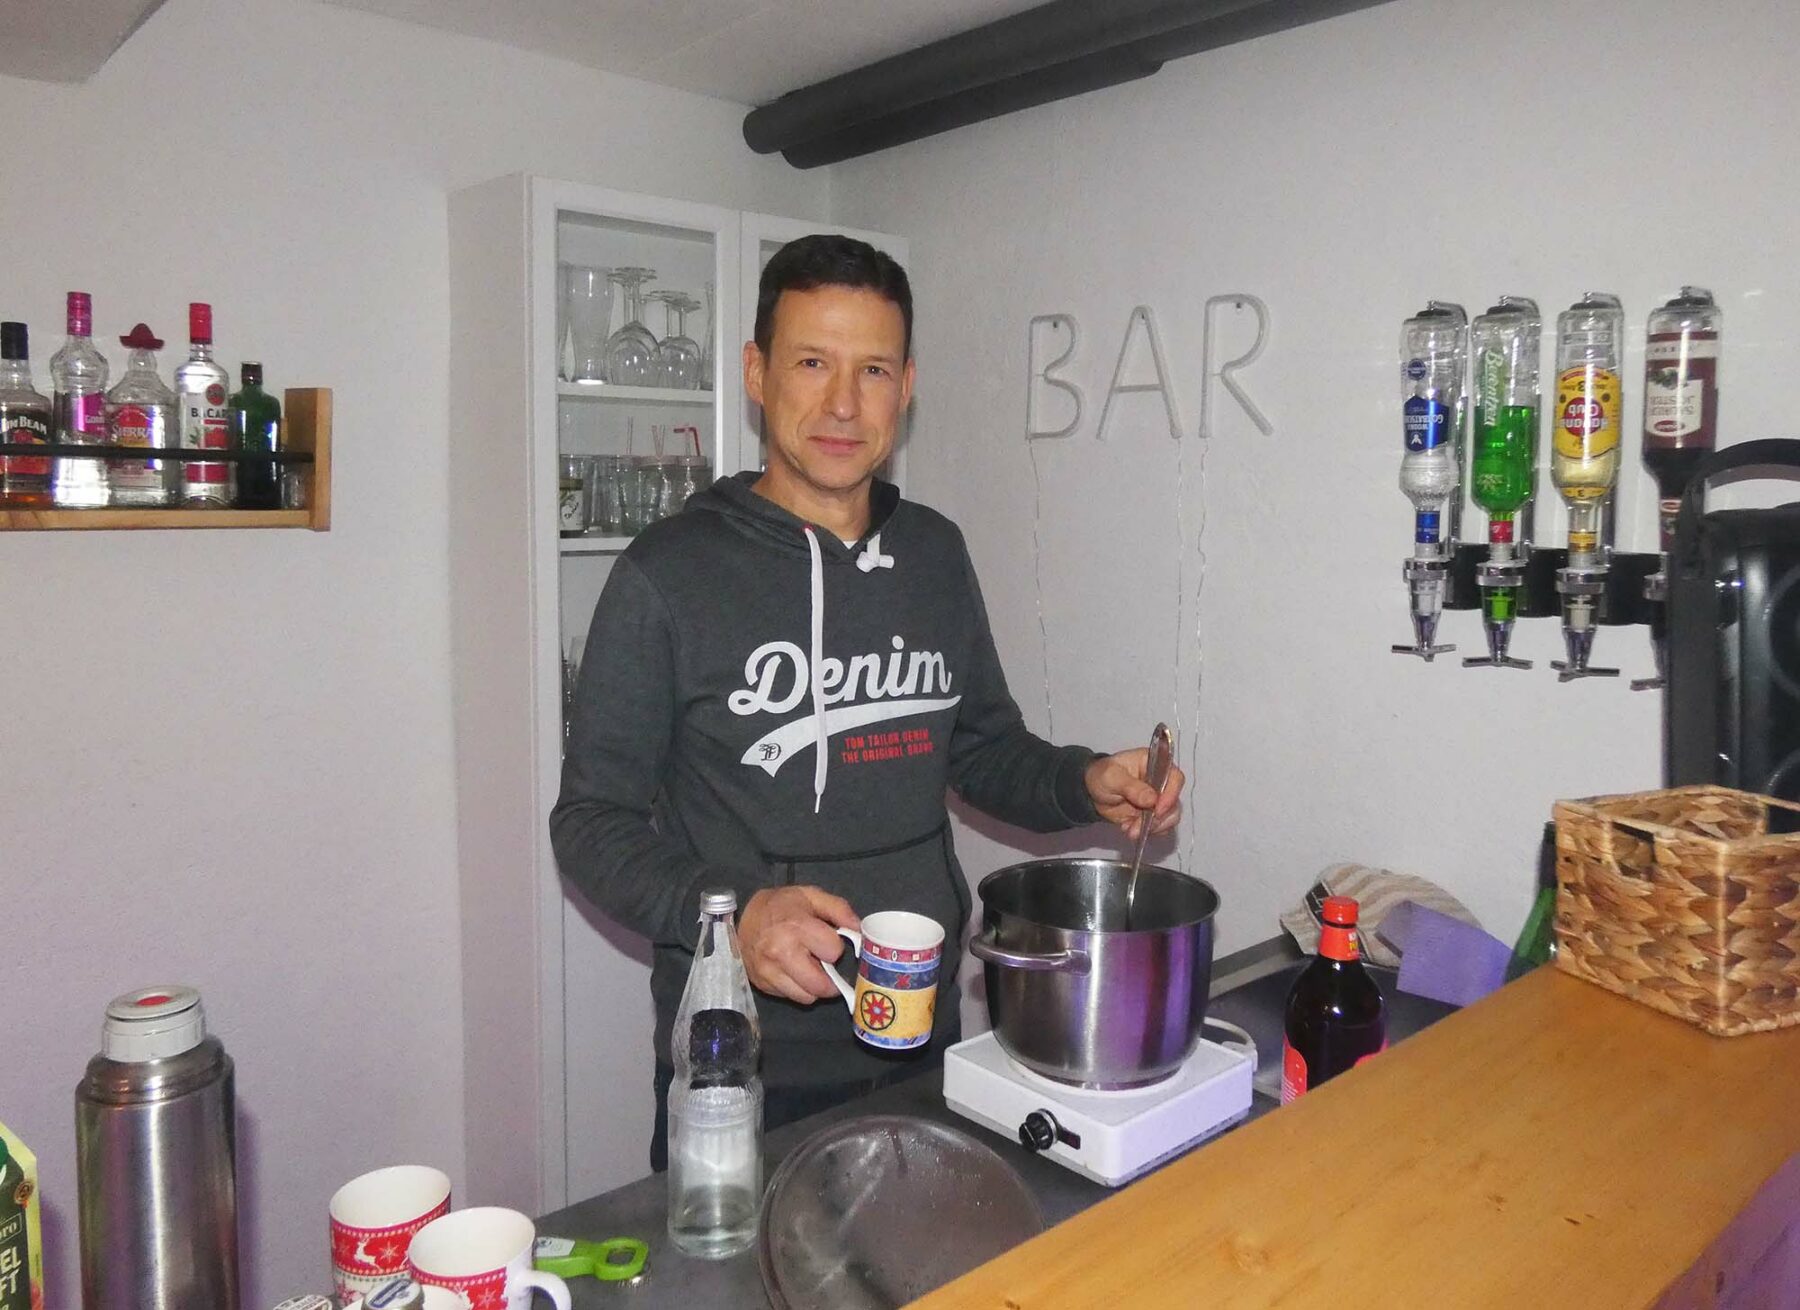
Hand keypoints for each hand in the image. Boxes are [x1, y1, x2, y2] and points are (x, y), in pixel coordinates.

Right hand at [738, 885, 860, 1004]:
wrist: (744, 916)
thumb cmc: (781, 905)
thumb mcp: (811, 896)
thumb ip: (839, 909)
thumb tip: (859, 930)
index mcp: (796, 927)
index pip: (833, 952)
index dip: (835, 947)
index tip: (827, 941)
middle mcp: (781, 952)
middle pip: (821, 986)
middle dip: (830, 978)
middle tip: (825, 964)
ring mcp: (769, 971)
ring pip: (807, 997)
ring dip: (814, 986)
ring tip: (809, 968)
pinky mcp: (762, 984)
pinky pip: (791, 997)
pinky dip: (798, 988)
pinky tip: (794, 971)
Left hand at [1085, 749, 1184, 841]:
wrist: (1092, 793)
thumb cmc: (1102, 776)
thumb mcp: (1111, 777)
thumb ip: (1131, 786)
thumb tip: (1152, 799)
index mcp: (1154, 763)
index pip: (1175, 777)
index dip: (1171, 794)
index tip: (1158, 810)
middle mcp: (1161, 781)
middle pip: (1174, 802)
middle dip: (1158, 818)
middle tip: (1138, 826)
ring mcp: (1159, 799)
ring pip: (1170, 817)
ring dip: (1152, 828)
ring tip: (1131, 830)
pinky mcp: (1154, 815)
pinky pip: (1160, 827)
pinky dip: (1146, 832)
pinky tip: (1129, 829)